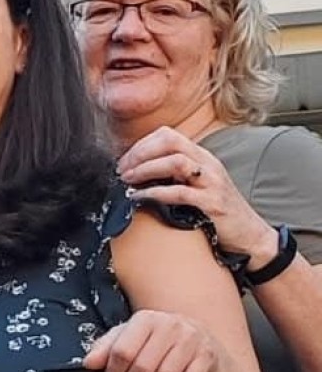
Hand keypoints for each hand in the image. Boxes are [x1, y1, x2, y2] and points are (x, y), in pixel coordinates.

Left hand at [83, 310, 219, 371]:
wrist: (198, 339)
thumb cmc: (155, 341)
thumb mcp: (127, 338)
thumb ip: (106, 348)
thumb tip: (89, 363)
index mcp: (146, 319)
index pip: (122, 351)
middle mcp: (171, 325)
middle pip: (143, 367)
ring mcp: (192, 340)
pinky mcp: (207, 356)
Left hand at [118, 127, 279, 268]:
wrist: (250, 235)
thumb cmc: (216, 212)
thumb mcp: (195, 186)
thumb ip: (173, 175)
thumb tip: (136, 172)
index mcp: (202, 157)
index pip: (168, 135)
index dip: (142, 145)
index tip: (124, 161)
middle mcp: (208, 164)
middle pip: (171, 141)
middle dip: (140, 153)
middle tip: (122, 170)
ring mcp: (212, 183)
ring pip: (176, 161)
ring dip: (146, 169)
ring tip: (128, 180)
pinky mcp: (212, 203)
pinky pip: (180, 192)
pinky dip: (155, 193)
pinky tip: (139, 197)